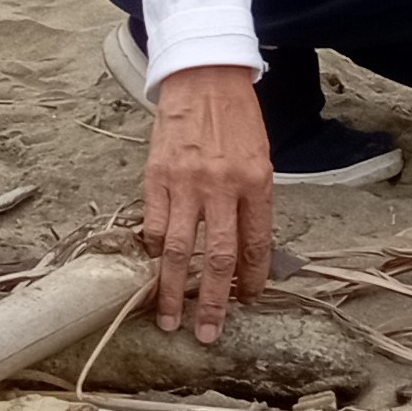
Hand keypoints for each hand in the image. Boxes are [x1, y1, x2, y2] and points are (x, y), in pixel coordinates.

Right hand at [142, 63, 273, 343]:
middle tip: (208, 333)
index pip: (255, 244)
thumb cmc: (237, 118)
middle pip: (216, 259)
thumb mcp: (261, 157)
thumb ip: (253, 203)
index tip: (248, 302)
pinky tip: (151, 273)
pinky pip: (152, 226)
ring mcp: (185, 183)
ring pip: (176, 252)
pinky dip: (151, 254)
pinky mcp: (155, 177)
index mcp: (256, 181)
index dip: (252, 280)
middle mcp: (221, 186)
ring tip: (169, 320)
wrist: (204, 77)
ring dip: (171, 292)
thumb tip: (245, 253)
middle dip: (213, 303)